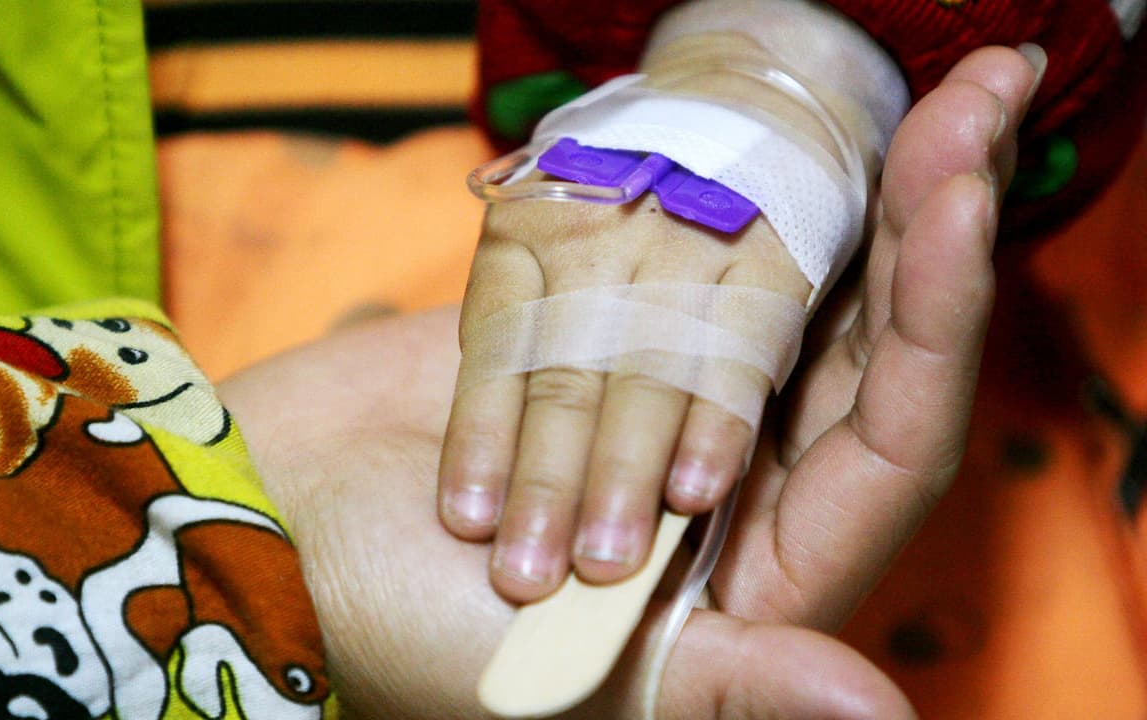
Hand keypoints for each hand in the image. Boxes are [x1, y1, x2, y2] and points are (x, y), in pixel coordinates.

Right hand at [218, 45, 1040, 717]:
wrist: (269, 527)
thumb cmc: (403, 628)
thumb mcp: (583, 683)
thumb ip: (732, 690)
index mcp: (757, 571)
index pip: (893, 440)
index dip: (941, 318)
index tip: (968, 194)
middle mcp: (735, 477)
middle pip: (866, 342)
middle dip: (931, 222)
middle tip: (990, 90)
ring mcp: (672, 395)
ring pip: (796, 282)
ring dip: (861, 181)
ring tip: (948, 82)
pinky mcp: (608, 336)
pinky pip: (697, 258)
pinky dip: (743, 182)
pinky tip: (804, 107)